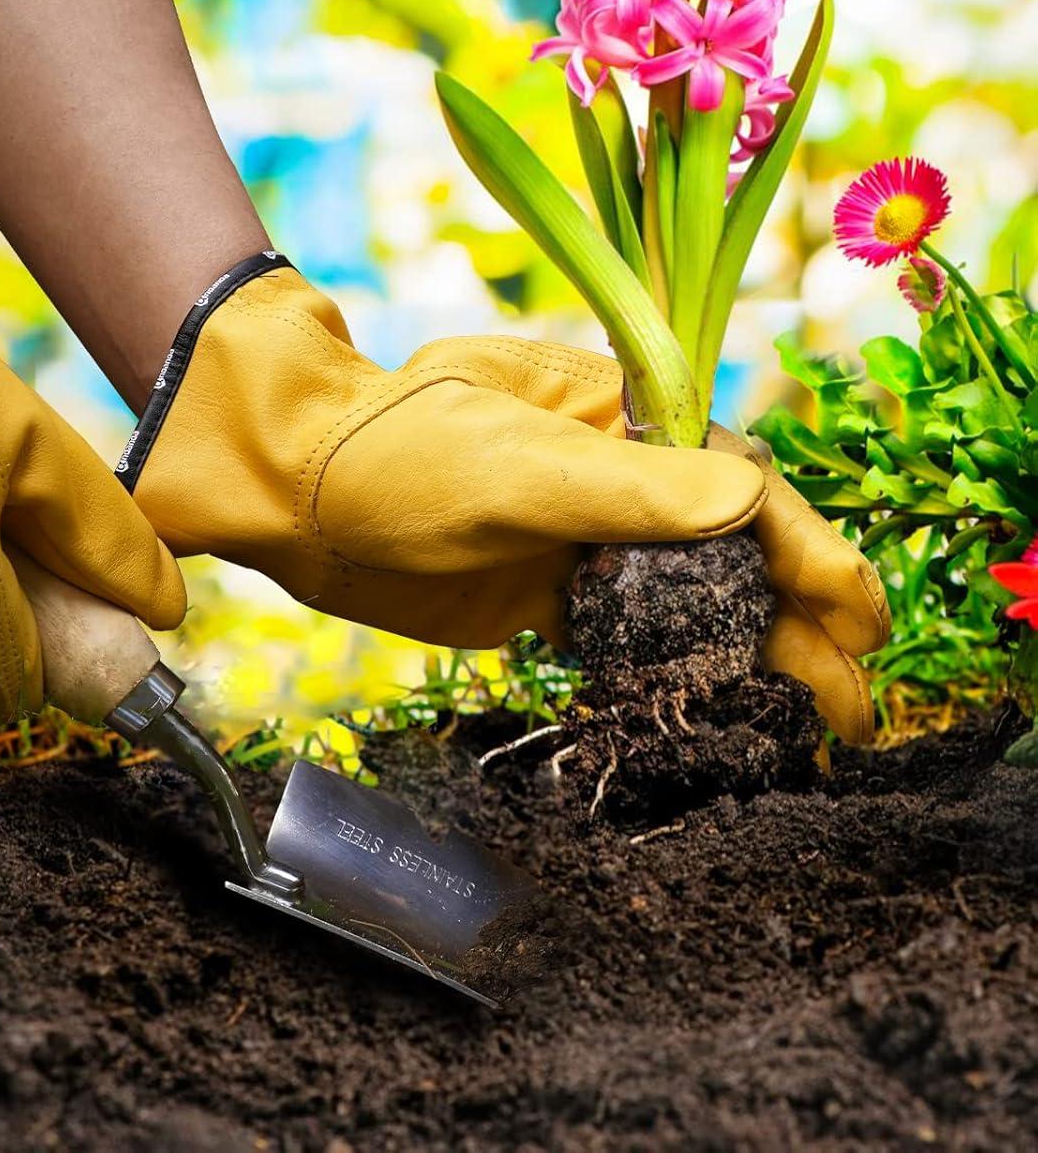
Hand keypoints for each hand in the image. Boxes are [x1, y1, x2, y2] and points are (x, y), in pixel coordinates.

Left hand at [124, 258, 887, 741]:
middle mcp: (617, 480)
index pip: (744, 489)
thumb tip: (749, 497)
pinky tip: (719, 717)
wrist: (291, 492)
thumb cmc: (392, 453)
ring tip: (815, 730)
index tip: (863, 620)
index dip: (812, 555)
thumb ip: (627, 489)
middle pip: (734, 554)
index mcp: (625, 423)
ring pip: (690, 602)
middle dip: (801, 625)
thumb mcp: (512, 463)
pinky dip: (678, 673)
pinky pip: (631, 637)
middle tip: (858, 707)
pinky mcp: (544, 595)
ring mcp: (581, 540)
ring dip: (752, 659)